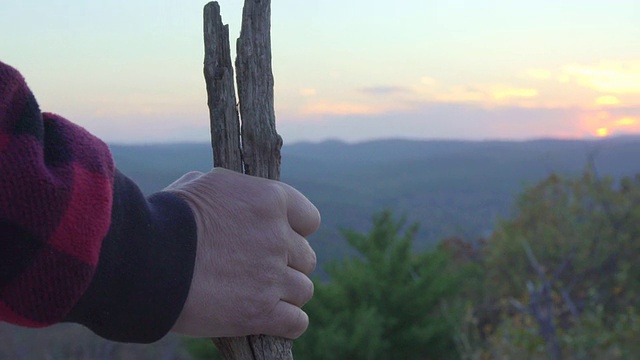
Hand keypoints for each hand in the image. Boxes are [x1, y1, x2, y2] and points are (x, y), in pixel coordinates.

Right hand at [165, 168, 319, 338]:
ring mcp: (272, 276)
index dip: (294, 232)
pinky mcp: (260, 312)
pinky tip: (268, 319)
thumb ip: (230, 191)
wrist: (144, 259)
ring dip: (285, 295)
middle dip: (286, 265)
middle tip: (258, 270)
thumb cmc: (165, 218)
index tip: (278, 240)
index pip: (309, 220)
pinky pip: (296, 322)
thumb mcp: (199, 184)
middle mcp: (278, 237)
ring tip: (258, 295)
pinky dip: (286, 323)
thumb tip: (231, 197)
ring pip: (303, 290)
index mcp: (269, 200)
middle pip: (306, 258)